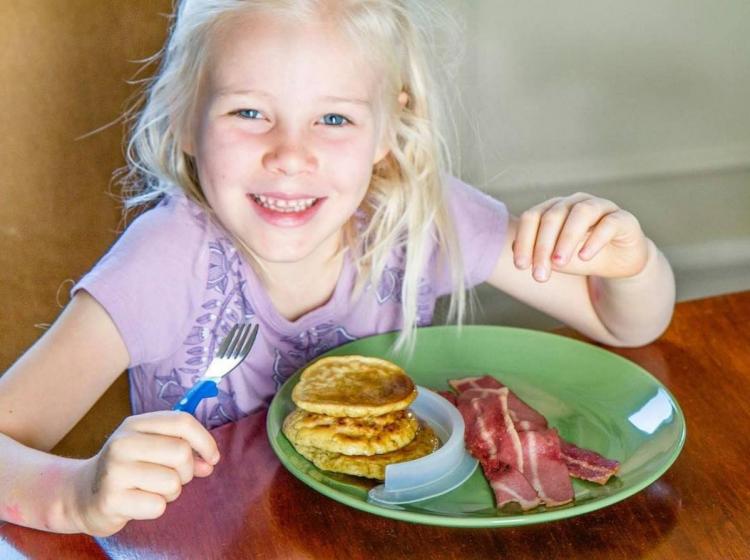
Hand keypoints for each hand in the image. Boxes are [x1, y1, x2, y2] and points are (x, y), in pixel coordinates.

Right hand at [71, 411, 219, 536]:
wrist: (82, 495)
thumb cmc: (129, 469)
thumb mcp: (153, 449)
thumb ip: (185, 450)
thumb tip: (210, 462)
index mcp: (135, 424)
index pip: (182, 421)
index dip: (205, 440)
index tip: (213, 458)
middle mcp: (122, 443)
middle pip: (181, 453)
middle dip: (186, 471)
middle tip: (171, 477)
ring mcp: (114, 471)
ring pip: (173, 482)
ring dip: (170, 492)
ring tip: (150, 489)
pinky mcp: (111, 500)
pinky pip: (158, 506)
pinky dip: (155, 507)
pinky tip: (138, 502)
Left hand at [512, 192, 649, 281]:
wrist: (619, 262)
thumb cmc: (582, 256)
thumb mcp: (557, 259)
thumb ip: (538, 253)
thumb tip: (513, 247)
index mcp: (554, 208)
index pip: (532, 217)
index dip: (524, 240)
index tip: (521, 266)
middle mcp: (575, 202)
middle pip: (553, 215)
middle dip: (543, 246)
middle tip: (539, 274)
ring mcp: (601, 206)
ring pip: (581, 213)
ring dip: (567, 238)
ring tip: (559, 264)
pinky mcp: (623, 218)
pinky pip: (609, 223)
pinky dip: (595, 240)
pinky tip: (585, 257)